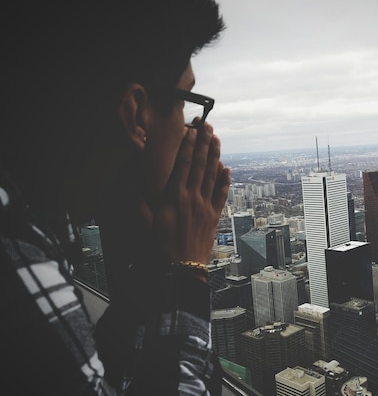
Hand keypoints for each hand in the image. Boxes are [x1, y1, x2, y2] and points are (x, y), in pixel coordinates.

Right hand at [140, 122, 230, 264]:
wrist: (182, 268)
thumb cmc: (161, 248)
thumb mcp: (146, 224)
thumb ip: (140, 204)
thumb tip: (131, 187)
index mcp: (174, 197)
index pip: (183, 164)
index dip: (188, 146)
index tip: (191, 131)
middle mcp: (191, 198)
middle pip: (200, 165)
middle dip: (204, 143)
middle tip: (208, 126)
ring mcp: (205, 206)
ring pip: (212, 175)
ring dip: (215, 155)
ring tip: (217, 140)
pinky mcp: (214, 217)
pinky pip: (221, 194)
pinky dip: (225, 180)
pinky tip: (227, 168)